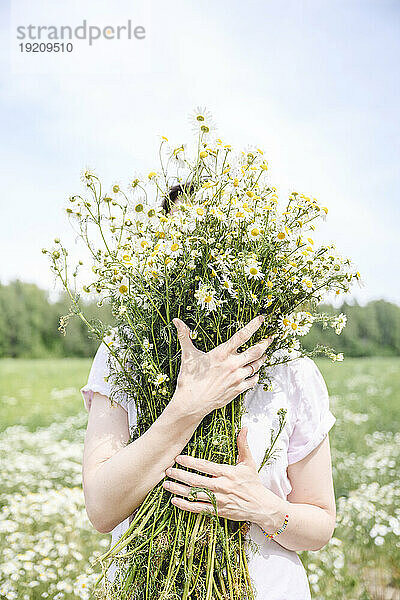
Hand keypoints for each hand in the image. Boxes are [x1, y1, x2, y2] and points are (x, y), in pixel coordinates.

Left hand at [162, 426, 280, 527]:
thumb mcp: (249, 462)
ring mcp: (218, 500)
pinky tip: (174, 501)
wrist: (261, 506)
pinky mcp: (217, 511)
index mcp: (227, 473)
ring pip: (195, 495)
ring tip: (166, 484)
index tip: (179, 458)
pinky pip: (198, 509)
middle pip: (196, 481)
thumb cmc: (253, 483)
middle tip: (168, 470)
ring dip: (179, 490)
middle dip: (180, 475)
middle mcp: (221, 487)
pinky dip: (185, 506)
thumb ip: (243, 445)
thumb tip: (244, 428)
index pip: (205, 466)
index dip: (191, 462)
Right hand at [171, 315, 271, 417]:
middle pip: (256, 351)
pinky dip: (256, 375)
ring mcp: (237, 378)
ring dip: (262, 359)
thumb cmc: (189, 379)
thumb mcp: (188, 355)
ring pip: (257, 365)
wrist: (191, 403)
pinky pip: (253, 380)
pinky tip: (254, 372)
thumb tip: (176, 321)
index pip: (242, 336)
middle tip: (270, 338)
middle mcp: (232, 364)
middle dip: (265, 343)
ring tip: (264, 354)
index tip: (261, 319)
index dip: (253, 325)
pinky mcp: (238, 389)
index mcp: (221, 353)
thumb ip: (184, 336)